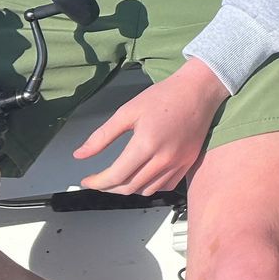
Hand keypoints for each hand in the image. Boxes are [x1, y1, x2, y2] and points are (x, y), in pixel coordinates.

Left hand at [75, 59, 229, 193]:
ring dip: (129, 189)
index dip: (97, 182)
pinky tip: (143, 176)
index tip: (87, 180)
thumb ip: (102, 136)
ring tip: (120, 179)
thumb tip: (80, 155)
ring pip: (148, 190)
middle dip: (109, 188)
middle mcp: (164, 158)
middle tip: (99, 180)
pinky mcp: (189, 162)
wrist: (199, 90)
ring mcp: (179, 162)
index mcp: (146, 144)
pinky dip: (151, 186)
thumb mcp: (127, 111)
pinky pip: (167, 186)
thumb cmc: (164, 96)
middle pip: (130, 187)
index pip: (116, 176)